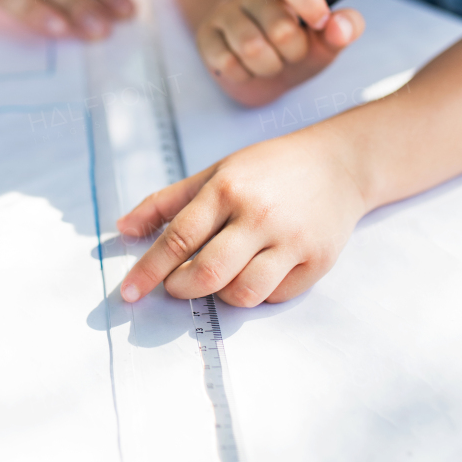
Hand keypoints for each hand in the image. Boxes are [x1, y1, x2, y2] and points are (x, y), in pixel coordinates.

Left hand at [117, 132, 366, 306]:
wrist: (338, 164)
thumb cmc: (268, 169)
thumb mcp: (214, 172)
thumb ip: (166, 202)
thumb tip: (123, 228)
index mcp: (227, 189)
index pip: (178, 238)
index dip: (149, 270)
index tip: (130, 292)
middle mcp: (259, 215)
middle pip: (207, 274)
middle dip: (181, 288)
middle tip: (176, 284)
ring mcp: (292, 240)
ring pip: (241, 294)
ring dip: (220, 294)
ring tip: (220, 275)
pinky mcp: (317, 261)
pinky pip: (274, 297)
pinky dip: (257, 292)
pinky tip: (256, 270)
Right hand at [198, 0, 364, 106]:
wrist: (257, 71)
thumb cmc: (294, 49)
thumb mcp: (325, 41)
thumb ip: (344, 29)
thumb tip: (339, 26)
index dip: (310, 4)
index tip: (319, 26)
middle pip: (280, 28)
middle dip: (293, 53)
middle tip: (290, 53)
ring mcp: (223, 12)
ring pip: (251, 49)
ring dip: (269, 67)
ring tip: (269, 63)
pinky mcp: (205, 37)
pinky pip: (228, 64)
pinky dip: (245, 75)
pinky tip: (245, 68)